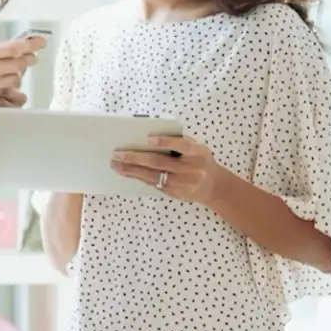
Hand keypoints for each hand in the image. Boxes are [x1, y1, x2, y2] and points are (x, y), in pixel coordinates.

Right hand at [0, 36, 44, 112]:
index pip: (15, 48)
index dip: (31, 44)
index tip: (41, 41)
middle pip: (20, 64)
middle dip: (28, 58)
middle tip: (30, 55)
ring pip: (14, 78)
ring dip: (16, 72)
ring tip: (10, 68)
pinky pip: (3, 90)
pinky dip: (4, 83)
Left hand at [110, 135, 225, 203]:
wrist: (214, 186)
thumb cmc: (200, 161)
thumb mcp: (197, 148)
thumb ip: (179, 142)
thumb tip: (149, 137)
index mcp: (198, 153)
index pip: (181, 145)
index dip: (165, 142)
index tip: (148, 139)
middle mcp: (191, 169)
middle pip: (159, 162)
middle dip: (135, 158)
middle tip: (118, 154)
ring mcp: (183, 183)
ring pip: (152, 176)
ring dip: (131, 170)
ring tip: (116, 164)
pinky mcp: (176, 194)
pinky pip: (154, 184)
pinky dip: (138, 177)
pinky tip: (127, 172)